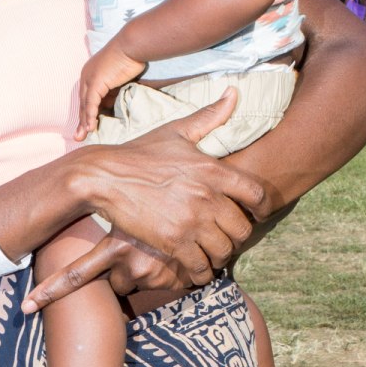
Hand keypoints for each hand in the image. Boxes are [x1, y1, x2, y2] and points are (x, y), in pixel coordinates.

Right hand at [25, 92, 262, 310]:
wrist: (105, 176)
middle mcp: (207, 196)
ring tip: (213, 255)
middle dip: (238, 236)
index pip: (256, 194)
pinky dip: (201, 272)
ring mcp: (191, 221)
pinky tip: (196, 270)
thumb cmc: (140, 153)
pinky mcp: (173, 242)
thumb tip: (233, 94)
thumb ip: (209, 117)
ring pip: (225, 250)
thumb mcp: (177, 132)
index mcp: (213, 170)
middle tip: (227, 237)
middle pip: (243, 228)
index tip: (254, 214)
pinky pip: (201, 266)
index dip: (260, 208)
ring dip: (220, 256)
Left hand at [77, 39, 145, 138]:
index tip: (86, 126)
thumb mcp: (118, 78)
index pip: (87, 97)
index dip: (86, 112)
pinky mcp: (96, 83)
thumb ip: (112, 91)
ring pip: (85, 105)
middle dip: (81, 121)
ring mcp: (89, 79)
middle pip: (83, 103)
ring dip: (84, 122)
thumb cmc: (129, 59)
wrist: (132, 46)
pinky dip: (91, 116)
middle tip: (79, 136)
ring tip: (83, 136)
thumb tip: (110, 104)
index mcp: (90, 74)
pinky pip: (91, 104)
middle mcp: (86, 76)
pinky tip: (91, 128)